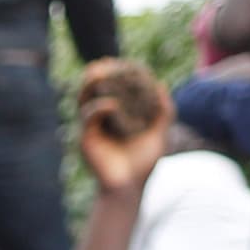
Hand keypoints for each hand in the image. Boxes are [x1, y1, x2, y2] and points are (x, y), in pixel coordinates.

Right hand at [74, 59, 172, 194]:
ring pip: (86, 99)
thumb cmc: (143, 164)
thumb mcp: (160, 133)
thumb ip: (163, 110)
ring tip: (100, 70)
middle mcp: (102, 119)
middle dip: (99, 73)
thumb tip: (161, 84)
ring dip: (91, 84)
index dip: (117, 74)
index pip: (114, 88)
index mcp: (117, 115)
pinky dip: (100, 107)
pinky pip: (89, 116)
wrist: (129, 188)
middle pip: (95, 90)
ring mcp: (93, 128)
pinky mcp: (87, 138)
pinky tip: (112, 105)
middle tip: (105, 61)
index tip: (124, 62)